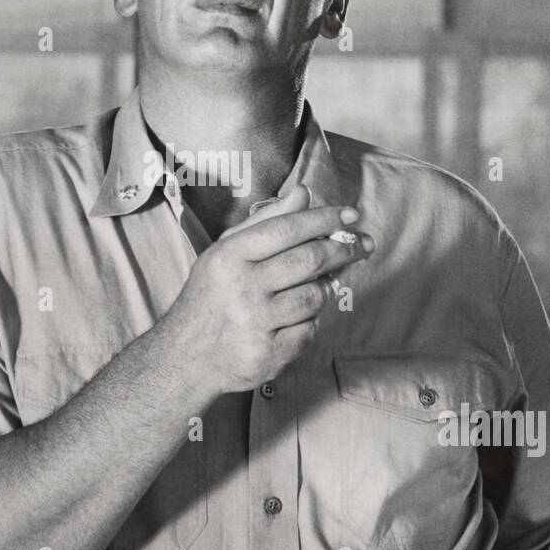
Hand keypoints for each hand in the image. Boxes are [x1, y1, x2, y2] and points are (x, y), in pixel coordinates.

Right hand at [161, 183, 373, 396]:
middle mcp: (241, 287)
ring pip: (315, 297)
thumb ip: (267, 222)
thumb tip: (303, 193)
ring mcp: (255, 323)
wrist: (186, 356)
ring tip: (318, 286)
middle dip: (343, 249)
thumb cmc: (212, 298)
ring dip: (323, 290)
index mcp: (229, 256)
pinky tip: (294, 319)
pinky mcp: (267, 354)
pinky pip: (309, 331)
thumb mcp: (226, 252)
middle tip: (362, 244)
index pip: (287, 228)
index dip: (324, 219)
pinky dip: (309, 323)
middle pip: (309, 260)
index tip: (351, 215)